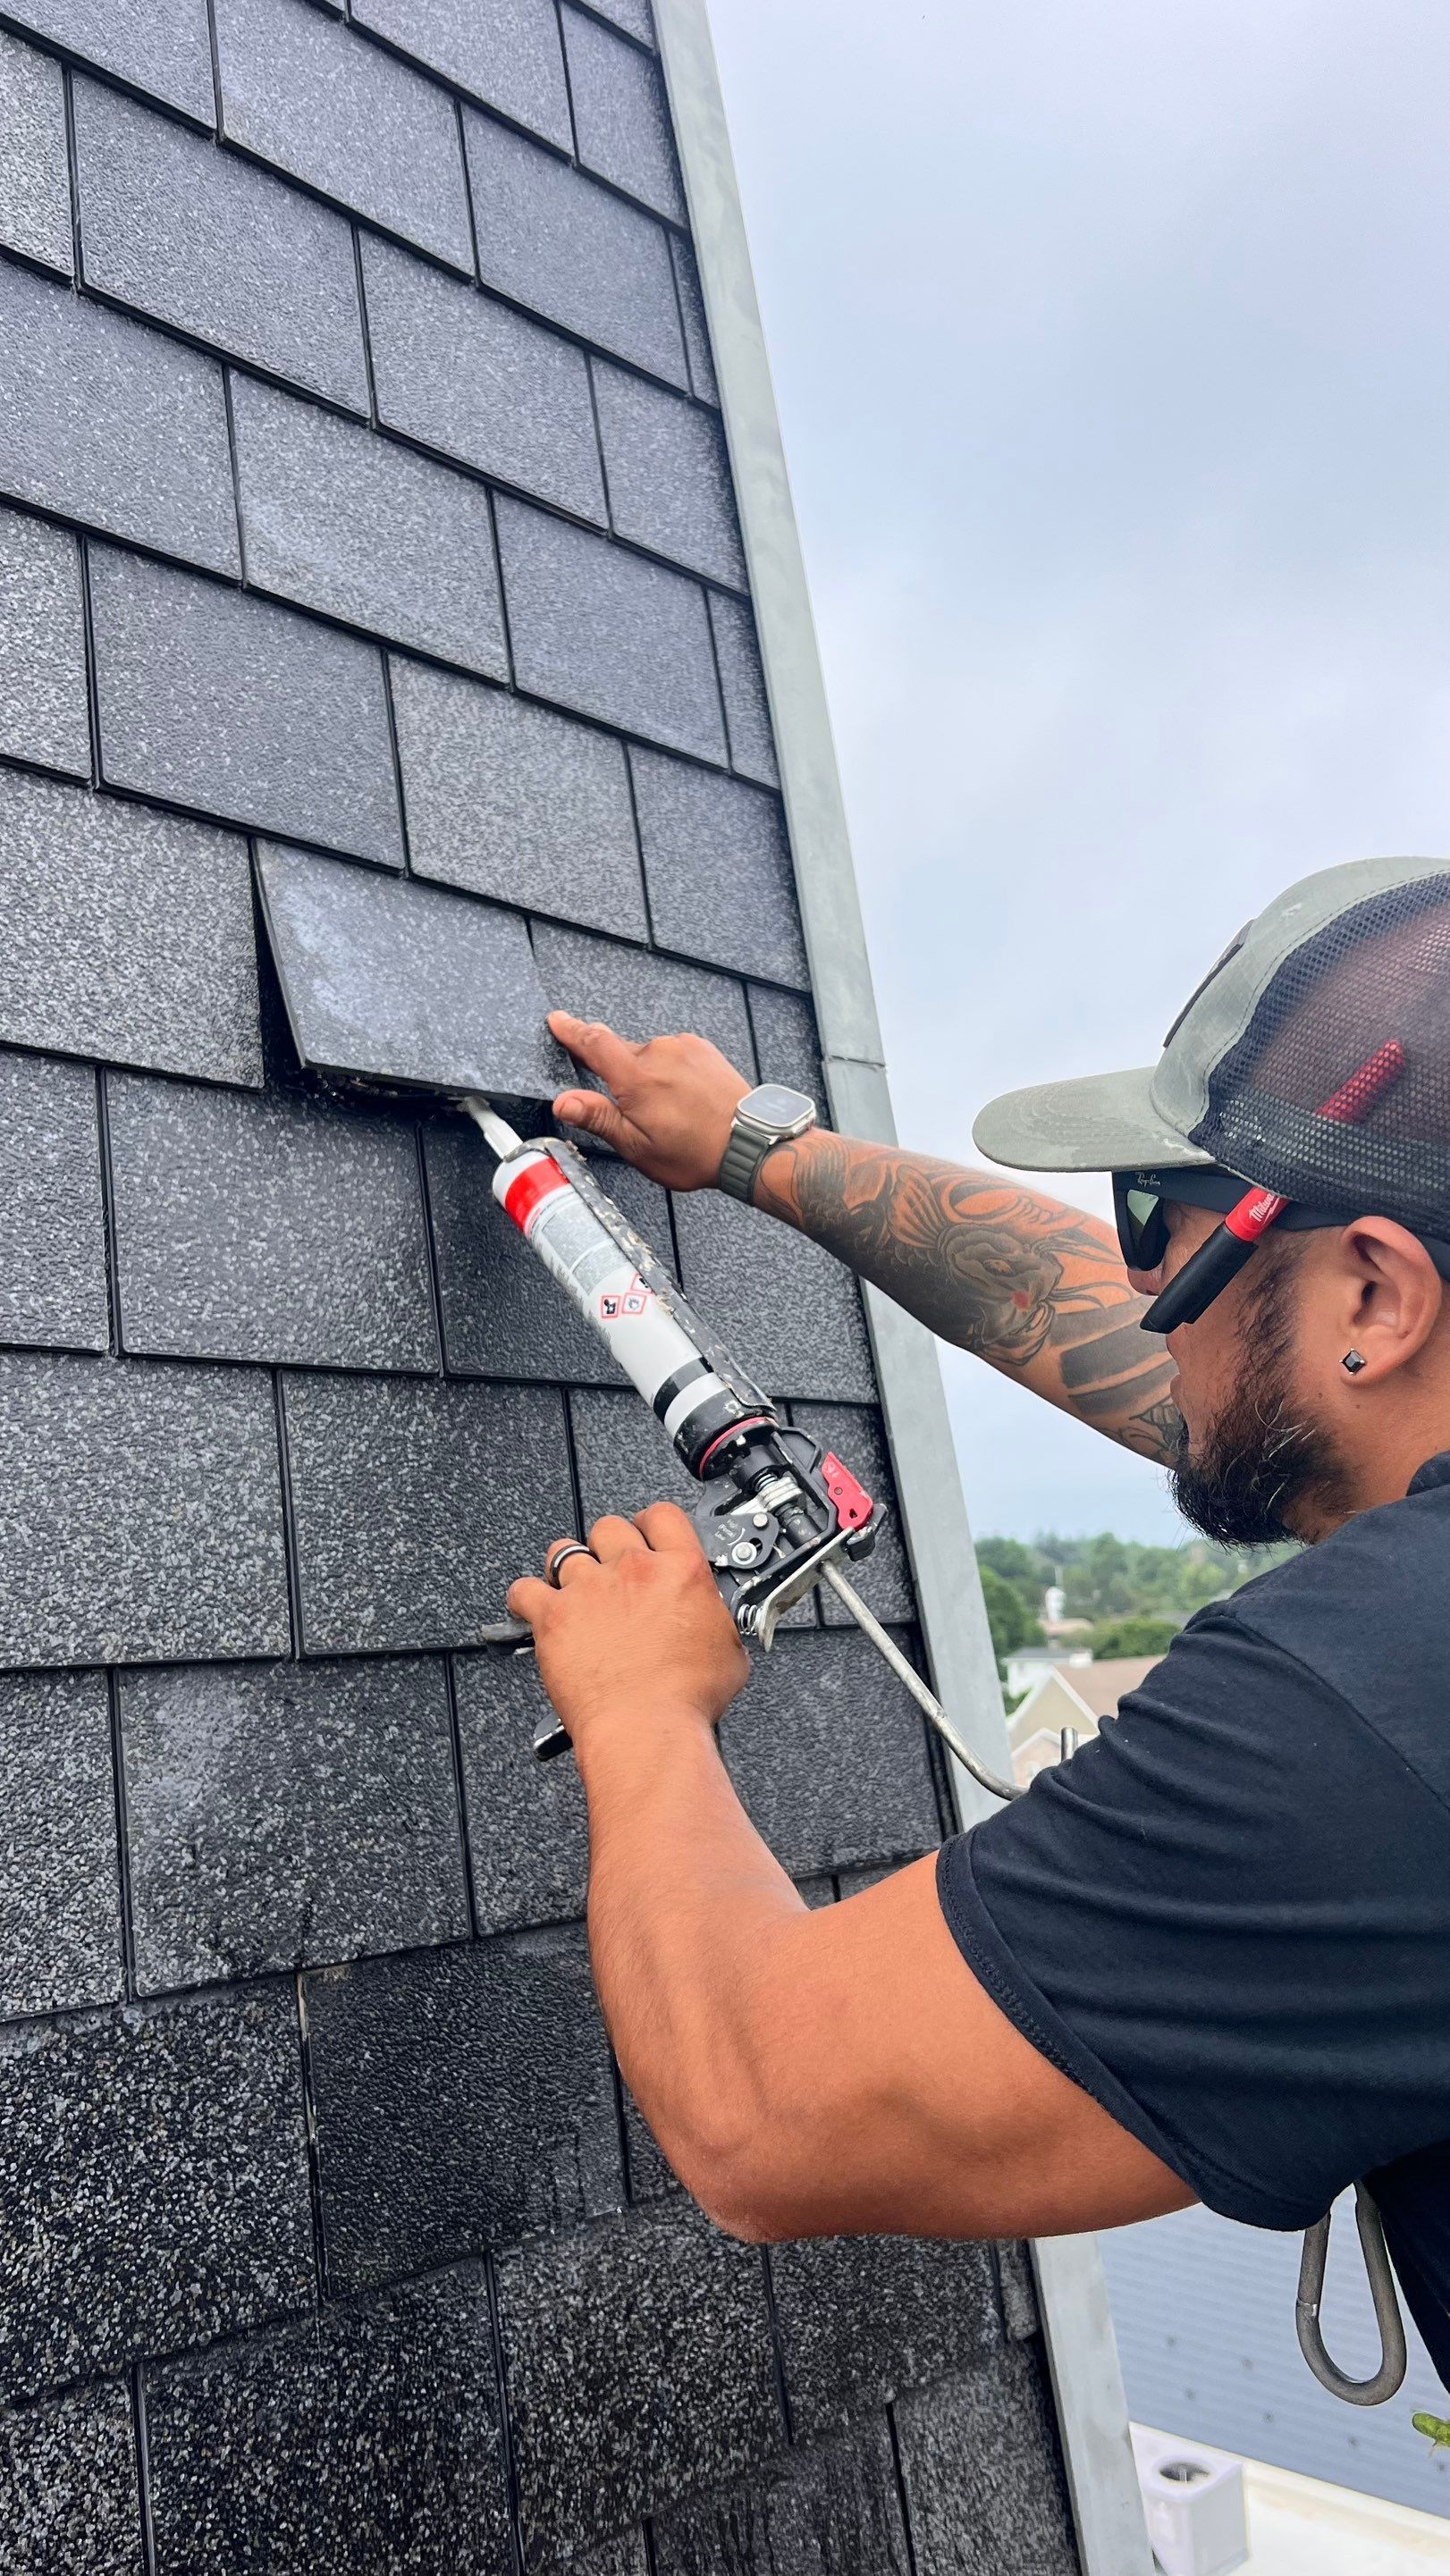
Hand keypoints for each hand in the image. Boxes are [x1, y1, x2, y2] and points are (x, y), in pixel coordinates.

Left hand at [508, 1505, 749, 1757]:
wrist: (646, 1729)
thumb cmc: (685, 1700)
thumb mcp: (728, 1651)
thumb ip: (716, 1620)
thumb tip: (714, 1620)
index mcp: (680, 1571)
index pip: (663, 1516)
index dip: (650, 1522)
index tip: (645, 1533)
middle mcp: (633, 1570)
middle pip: (610, 1526)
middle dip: (607, 1544)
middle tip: (610, 1570)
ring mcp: (590, 1589)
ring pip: (564, 1551)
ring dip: (566, 1567)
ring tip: (571, 1588)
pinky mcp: (554, 1616)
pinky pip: (525, 1590)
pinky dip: (525, 1597)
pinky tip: (531, 1605)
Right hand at [548, 1011, 749, 1189]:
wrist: (748, 1142)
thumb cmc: (694, 1151)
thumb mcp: (637, 1145)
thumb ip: (598, 1117)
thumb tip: (562, 1102)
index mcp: (636, 1077)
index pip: (593, 1042)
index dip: (571, 1030)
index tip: (557, 1019)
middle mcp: (658, 1052)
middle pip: (619, 1051)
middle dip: (617, 1073)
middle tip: (631, 1104)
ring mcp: (683, 1046)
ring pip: (648, 1054)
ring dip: (647, 1074)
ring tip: (667, 1109)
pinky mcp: (701, 1047)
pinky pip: (672, 1052)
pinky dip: (669, 1070)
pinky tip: (682, 1096)